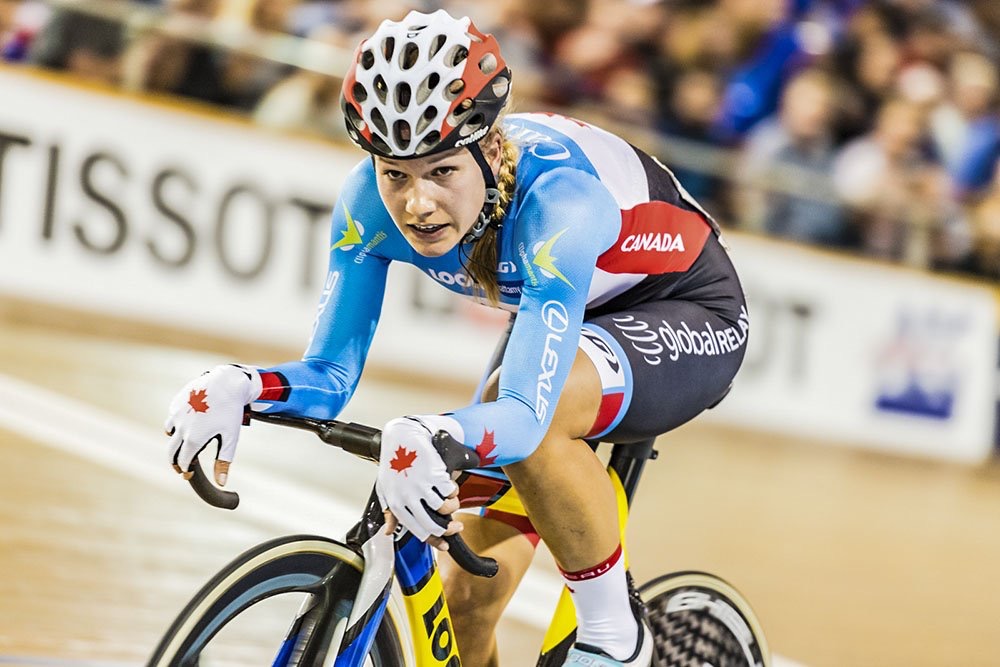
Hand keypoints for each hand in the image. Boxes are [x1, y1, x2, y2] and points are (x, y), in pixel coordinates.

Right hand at [164, 364, 261, 485]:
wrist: (225, 383)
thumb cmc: (230, 411)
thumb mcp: (230, 438)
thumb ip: (224, 461)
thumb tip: (221, 482)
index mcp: (194, 439)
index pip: (183, 462)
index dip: (185, 470)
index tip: (188, 474)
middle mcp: (181, 428)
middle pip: (171, 452)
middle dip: (175, 461)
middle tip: (180, 467)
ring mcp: (176, 414)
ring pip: (170, 433)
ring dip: (175, 441)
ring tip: (184, 444)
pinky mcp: (176, 403)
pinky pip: (172, 418)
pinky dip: (177, 424)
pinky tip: (188, 424)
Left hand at [376, 415, 463, 545]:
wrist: (403, 437)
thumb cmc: (394, 462)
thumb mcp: (385, 490)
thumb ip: (389, 513)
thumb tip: (389, 531)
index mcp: (397, 505)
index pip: (418, 531)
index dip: (435, 541)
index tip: (446, 545)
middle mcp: (409, 498)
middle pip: (435, 524)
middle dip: (450, 529)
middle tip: (457, 526)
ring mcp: (422, 486)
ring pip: (446, 508)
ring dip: (453, 506)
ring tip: (451, 500)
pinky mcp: (434, 474)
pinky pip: (450, 491)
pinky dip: (453, 491)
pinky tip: (449, 486)